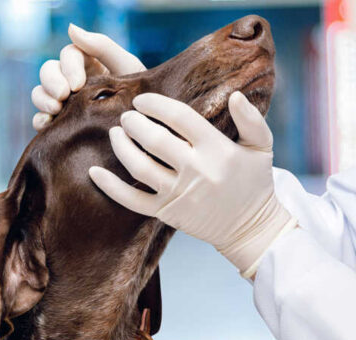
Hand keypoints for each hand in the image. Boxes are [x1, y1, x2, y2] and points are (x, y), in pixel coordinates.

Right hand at [32, 24, 145, 129]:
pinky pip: (41, 119)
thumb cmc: (140, 92)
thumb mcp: (127, 66)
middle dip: (51, 82)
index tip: (77, 85)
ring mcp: (64, 101)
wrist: (143, 126)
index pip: (68, 55)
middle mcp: (71, 80)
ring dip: (42, 99)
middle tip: (63, 96)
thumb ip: (102, 46)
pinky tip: (47, 125)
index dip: (68, 67)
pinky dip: (40, 120)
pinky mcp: (61, 122)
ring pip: (40, 93)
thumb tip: (71, 28)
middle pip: (48, 71)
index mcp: (87, 63)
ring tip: (56, 110)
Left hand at [89, 92, 296, 277]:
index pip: (179, 117)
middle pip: (154, 140)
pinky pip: (131, 200)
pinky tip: (94, 172)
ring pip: (139, 167)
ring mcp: (178, 193)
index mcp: (216, 149)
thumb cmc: (255, 182)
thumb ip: (250, 120)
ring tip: (115, 133)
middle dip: (134, 123)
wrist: (249, 228)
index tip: (142, 100)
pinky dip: (110, 187)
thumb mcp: (262, 147)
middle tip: (126, 116)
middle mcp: (195, 170)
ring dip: (121, 147)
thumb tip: (234, 95)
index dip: (156, 104)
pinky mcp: (166, 212)